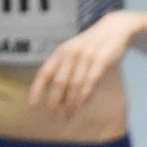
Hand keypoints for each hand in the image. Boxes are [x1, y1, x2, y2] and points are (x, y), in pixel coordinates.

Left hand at [28, 11, 143, 119]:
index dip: (37, 90)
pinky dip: (85, 96)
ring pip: (75, 86)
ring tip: (69, 115)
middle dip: (54, 103)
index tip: (32, 106)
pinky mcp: (101, 61)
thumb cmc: (91, 46)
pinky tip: (82, 105)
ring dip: (71, 103)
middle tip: (52, 118)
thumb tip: (57, 98)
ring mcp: (87, 57)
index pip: (45, 73)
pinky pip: (91, 83)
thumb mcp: (74, 52)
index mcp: (61, 52)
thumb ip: (64, 70)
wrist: (115, 29)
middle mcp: (71, 53)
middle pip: (59, 83)